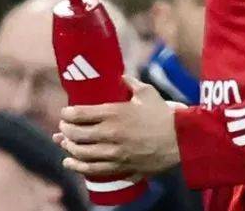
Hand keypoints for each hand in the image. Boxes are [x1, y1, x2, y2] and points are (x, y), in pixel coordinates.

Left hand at [54, 76, 183, 177]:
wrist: (181, 141)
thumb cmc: (164, 115)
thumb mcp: (146, 92)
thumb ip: (130, 82)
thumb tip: (120, 75)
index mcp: (114, 113)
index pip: (80, 114)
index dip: (67, 114)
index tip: (64, 113)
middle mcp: (110, 134)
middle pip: (76, 134)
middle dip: (65, 130)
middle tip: (63, 127)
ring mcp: (115, 153)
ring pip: (82, 153)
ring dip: (68, 148)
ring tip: (63, 143)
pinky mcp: (122, 167)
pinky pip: (94, 170)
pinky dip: (78, 167)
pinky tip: (69, 163)